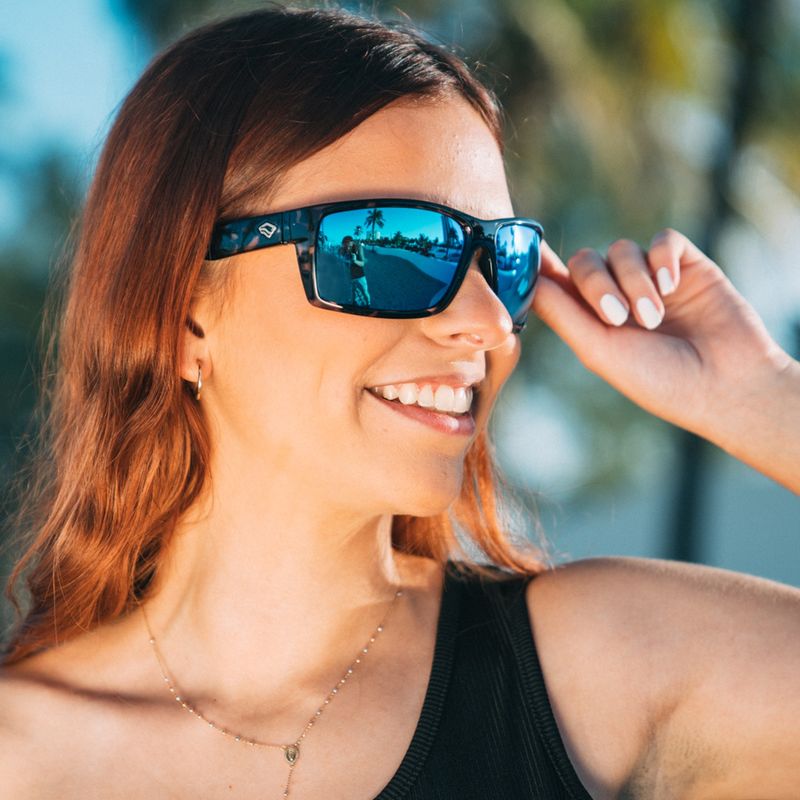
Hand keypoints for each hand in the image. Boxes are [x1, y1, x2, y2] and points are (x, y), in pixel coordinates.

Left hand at [531, 229, 799, 490]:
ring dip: (634, 281)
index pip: (558, 281)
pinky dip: (662, 259)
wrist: (724, 384)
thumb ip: (563, 314)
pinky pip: (663, 240)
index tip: (527, 250)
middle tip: (618, 317)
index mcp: (591, 319)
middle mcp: (618, 295)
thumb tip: (530, 281)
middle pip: (586, 261)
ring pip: (623, 250)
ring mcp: (651, 279)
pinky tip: (672, 286)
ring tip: (655, 318)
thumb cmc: (658, 379)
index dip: (540, 264)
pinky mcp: (686, 265)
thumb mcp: (599, 350)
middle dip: (596, 284)